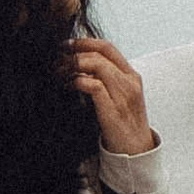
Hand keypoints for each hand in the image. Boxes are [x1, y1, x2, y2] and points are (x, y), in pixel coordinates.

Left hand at [69, 35, 155, 154]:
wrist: (136, 151)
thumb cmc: (124, 124)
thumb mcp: (120, 96)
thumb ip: (106, 80)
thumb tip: (78, 67)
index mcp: (132, 76)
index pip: (108, 48)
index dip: (85, 42)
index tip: (66, 45)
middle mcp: (130, 82)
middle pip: (100, 54)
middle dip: (75, 51)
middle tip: (57, 56)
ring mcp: (123, 96)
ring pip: (97, 66)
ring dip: (73, 65)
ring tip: (59, 71)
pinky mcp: (114, 110)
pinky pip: (94, 86)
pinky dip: (78, 81)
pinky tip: (68, 85)